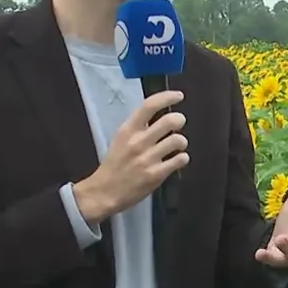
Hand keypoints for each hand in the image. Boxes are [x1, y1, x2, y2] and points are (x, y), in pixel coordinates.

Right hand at [73, 90, 188, 224]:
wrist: (105, 192)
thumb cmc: (115, 164)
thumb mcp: (121, 139)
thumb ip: (138, 127)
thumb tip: (160, 114)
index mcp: (128, 130)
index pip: (149, 105)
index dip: (167, 97)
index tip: (178, 96)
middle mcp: (138, 142)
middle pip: (170, 121)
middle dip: (179, 120)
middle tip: (178, 124)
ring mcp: (147, 159)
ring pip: (178, 140)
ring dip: (181, 142)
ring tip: (177, 146)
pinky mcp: (156, 175)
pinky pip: (180, 159)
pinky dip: (182, 158)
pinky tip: (176, 160)